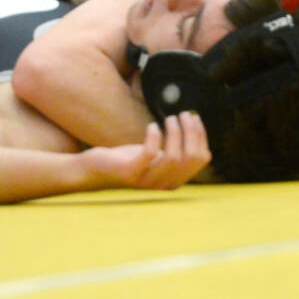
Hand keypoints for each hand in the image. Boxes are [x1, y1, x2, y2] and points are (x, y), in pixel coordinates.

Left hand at [83, 113, 210, 189]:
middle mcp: (165, 184)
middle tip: (183, 114)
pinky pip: (150, 154)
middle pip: (191, 157)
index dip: (201, 136)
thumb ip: (176, 150)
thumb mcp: (157, 156)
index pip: (202, 159)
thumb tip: (195, 124)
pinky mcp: (130, 173)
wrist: (96, 171)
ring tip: (169, 118)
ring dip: (175, 132)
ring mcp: (148, 181)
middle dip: (191, 132)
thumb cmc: (129, 160)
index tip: (194, 118)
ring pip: (173, 157)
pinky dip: (154, 137)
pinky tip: (151, 126)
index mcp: (176, 180)